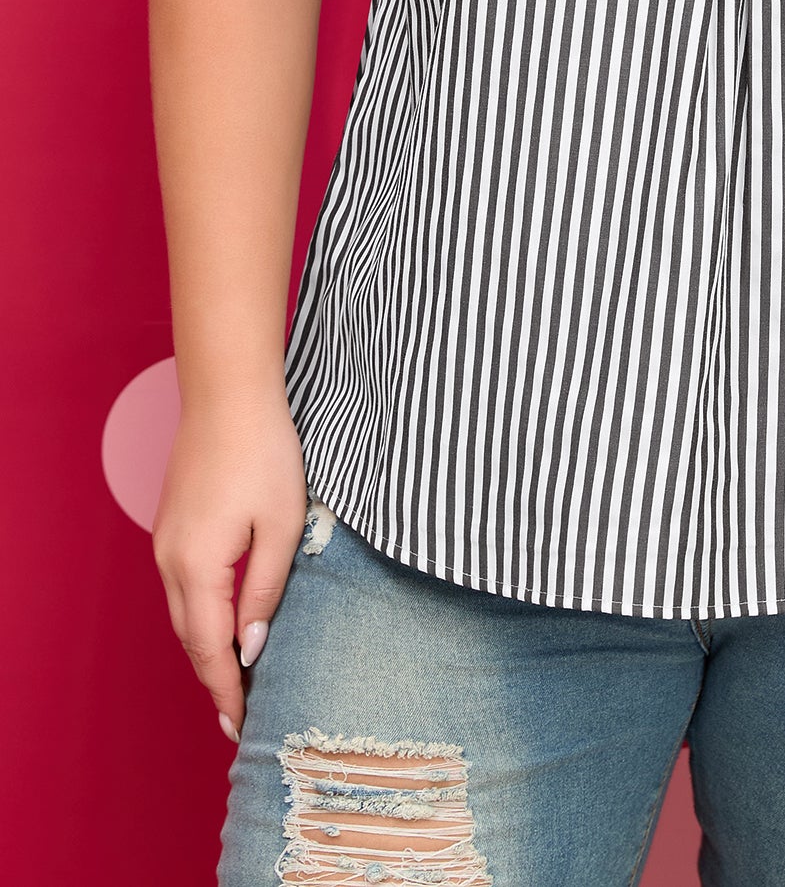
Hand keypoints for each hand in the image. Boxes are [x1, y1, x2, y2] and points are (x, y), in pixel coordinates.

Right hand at [152, 390, 309, 742]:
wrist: (228, 395)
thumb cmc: (264, 453)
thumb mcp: (281, 526)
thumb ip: (265, 592)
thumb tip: (251, 648)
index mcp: (198, 567)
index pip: (211, 650)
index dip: (228, 692)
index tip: (243, 727)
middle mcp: (171, 561)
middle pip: (192, 639)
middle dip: (215, 679)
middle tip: (243, 716)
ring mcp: (166, 542)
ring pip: (185, 614)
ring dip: (208, 648)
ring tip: (239, 678)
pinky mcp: (172, 526)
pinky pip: (184, 587)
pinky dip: (202, 616)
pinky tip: (225, 623)